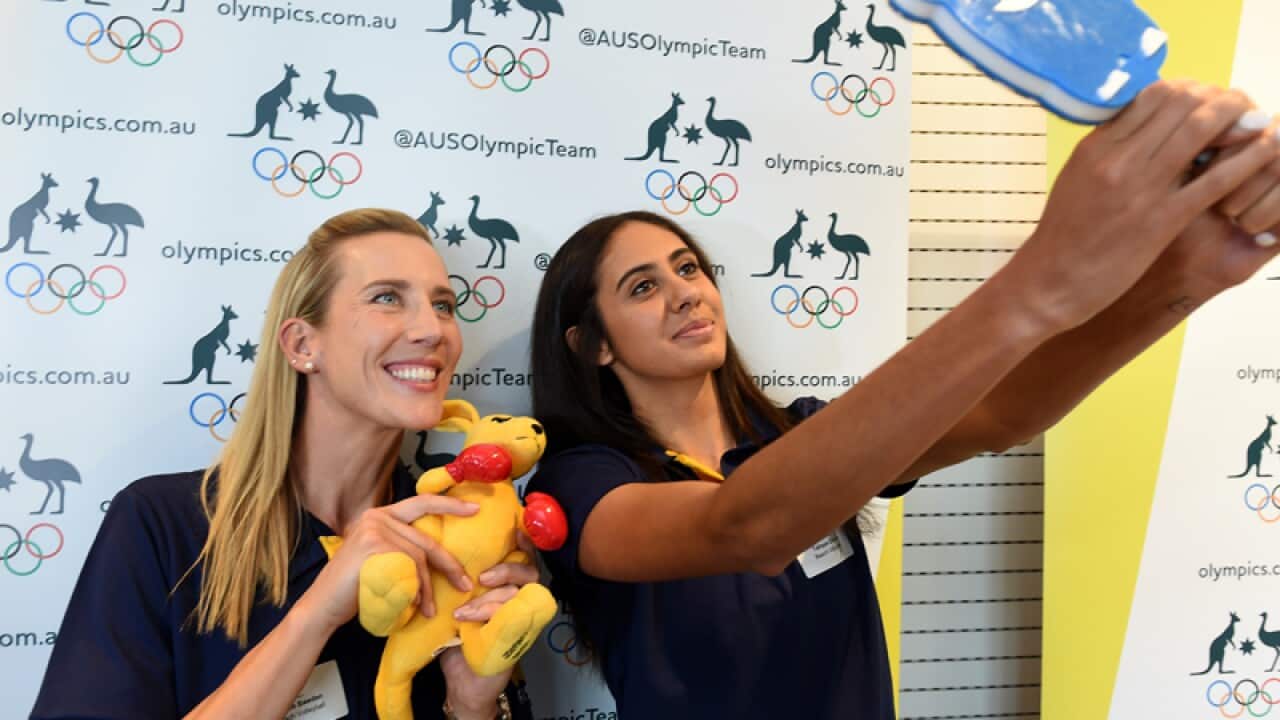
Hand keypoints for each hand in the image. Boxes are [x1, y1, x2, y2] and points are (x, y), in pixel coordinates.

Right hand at [293, 493, 478, 634]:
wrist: (323, 606)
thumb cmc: (354, 587)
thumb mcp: (382, 559)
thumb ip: (403, 547)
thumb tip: (440, 554)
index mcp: (380, 515)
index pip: (422, 503)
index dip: (450, 504)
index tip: (475, 508)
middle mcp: (376, 516)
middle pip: (426, 540)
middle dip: (450, 565)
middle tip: (466, 583)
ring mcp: (374, 529)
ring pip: (419, 557)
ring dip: (429, 587)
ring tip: (429, 608)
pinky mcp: (373, 545)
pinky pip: (408, 568)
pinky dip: (416, 589)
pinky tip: (413, 605)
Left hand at [442, 533, 540, 717]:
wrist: (463, 681)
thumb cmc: (459, 639)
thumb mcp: (457, 602)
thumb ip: (460, 578)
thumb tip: (444, 547)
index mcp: (507, 585)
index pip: (522, 556)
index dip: (524, 542)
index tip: (515, 530)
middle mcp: (520, 598)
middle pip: (528, 571)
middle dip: (506, 571)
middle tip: (484, 578)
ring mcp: (523, 618)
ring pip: (518, 595)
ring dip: (490, 600)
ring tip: (464, 611)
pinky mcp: (520, 637)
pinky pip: (514, 618)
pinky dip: (490, 616)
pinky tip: (468, 621)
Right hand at [1005, 80, 1277, 333]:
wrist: (1048, 283)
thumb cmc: (1064, 235)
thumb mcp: (1078, 177)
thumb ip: (1111, 148)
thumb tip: (1147, 124)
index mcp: (1096, 146)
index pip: (1152, 92)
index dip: (1190, 88)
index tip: (1203, 100)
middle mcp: (1117, 159)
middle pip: (1180, 101)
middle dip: (1217, 97)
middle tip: (1235, 109)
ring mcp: (1140, 189)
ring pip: (1201, 128)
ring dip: (1237, 118)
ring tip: (1254, 122)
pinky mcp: (1161, 221)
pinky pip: (1216, 179)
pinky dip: (1247, 160)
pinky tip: (1263, 153)